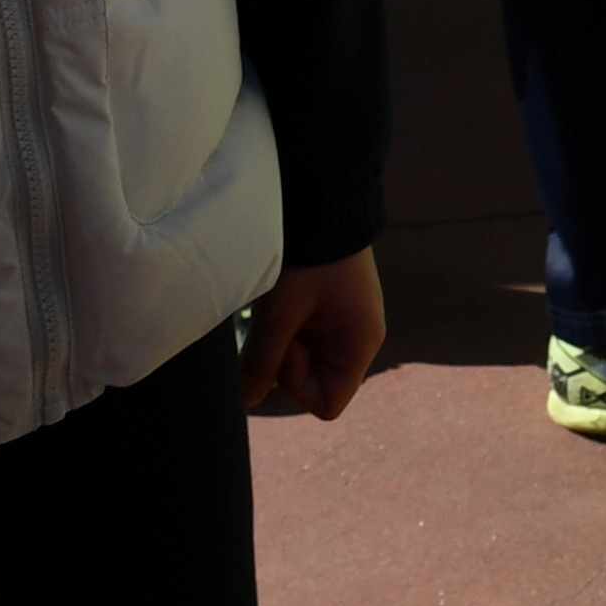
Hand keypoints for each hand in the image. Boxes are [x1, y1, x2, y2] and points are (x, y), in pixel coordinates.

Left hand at [242, 251, 386, 421]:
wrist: (325, 202)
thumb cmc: (309, 261)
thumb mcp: (281, 314)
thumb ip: (261, 362)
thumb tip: (246, 403)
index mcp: (359, 345)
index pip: (327, 403)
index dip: (298, 387)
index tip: (287, 348)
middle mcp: (357, 339)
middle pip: (315, 381)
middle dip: (287, 362)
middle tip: (279, 323)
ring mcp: (344, 323)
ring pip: (306, 357)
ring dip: (284, 342)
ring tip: (278, 306)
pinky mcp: (331, 308)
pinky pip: (306, 336)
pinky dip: (288, 327)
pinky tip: (282, 300)